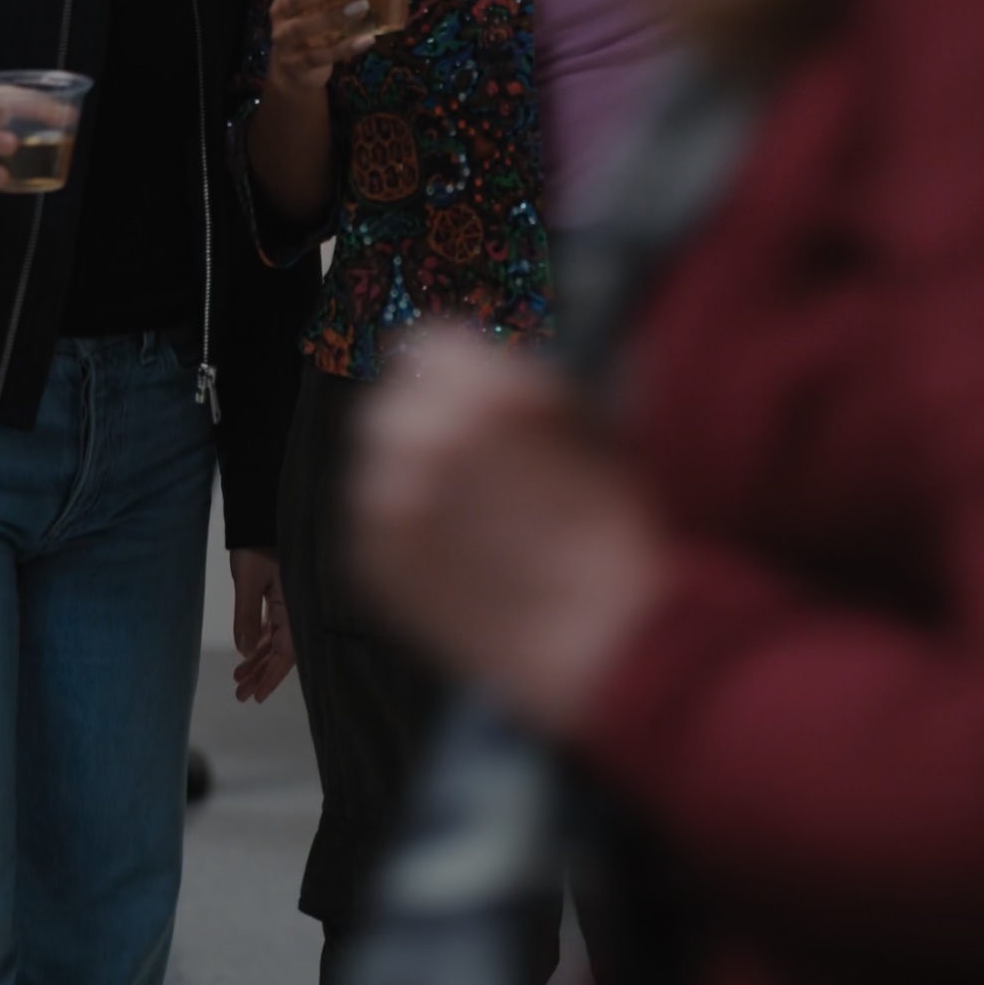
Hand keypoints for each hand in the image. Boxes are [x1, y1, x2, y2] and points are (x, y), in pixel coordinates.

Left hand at [228, 550, 294, 703]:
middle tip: (240, 694)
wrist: (259, 512)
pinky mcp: (279, 593)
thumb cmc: (255, 545)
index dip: (271, 677)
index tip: (256, 697)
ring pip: (274, 639)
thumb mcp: (248, 582)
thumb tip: (245, 652)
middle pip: (280, 651)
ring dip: (258, 659)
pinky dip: (259, 639)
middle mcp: (294, 608)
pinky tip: (248, 651)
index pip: (286, 653)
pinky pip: (272, 624)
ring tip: (238, 678)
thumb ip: (246, 617)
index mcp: (294, 608)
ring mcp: (287, 601)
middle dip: (261, 674)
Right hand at [264, 0, 375, 95]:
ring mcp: (285, 39)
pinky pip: (319, 56)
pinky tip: (366, 40)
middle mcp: (280, 12)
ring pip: (303, 28)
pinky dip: (344, 48)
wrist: (296, 69)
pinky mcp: (296, 63)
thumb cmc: (318, 23)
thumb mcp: (330, 2)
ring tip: (362, 7)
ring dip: (334, 17)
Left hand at [353, 327, 666, 735]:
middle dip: (431, 422)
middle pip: (396, 400)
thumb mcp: (587, 422)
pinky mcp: (369, 556)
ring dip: (414, 475)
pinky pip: (373, 518)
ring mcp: (384, 498)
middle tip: (480, 467)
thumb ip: (521, 383)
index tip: (478, 401)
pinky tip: (457, 555)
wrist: (602, 640)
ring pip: (380, 459)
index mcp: (477, 386)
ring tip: (474, 518)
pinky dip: (405, 528)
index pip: (431, 344)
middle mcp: (417, 433)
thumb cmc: (613, 533)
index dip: (461, 374)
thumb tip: (487, 371)